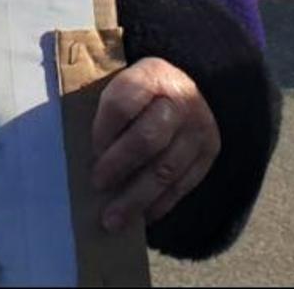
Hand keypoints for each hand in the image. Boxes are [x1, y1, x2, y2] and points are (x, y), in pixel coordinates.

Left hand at [91, 56, 218, 234]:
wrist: (185, 87)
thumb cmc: (138, 91)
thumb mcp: (122, 82)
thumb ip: (105, 110)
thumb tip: (84, 155)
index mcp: (151, 74)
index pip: (123, 103)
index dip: (103, 130)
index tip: (91, 151)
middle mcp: (181, 100)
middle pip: (148, 139)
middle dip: (119, 166)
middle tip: (98, 185)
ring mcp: (199, 128)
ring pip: (167, 169)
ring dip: (137, 198)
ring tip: (113, 219)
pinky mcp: (209, 153)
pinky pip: (184, 184)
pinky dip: (161, 204)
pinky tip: (142, 217)